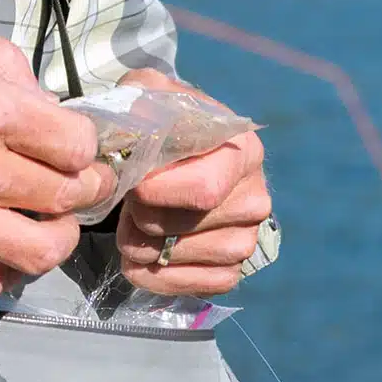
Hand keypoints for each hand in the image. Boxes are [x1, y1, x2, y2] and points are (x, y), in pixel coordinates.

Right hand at [0, 4, 112, 303]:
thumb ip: (0, 58)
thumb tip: (38, 98)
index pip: (77, 146)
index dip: (84, 143)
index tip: (72, 141)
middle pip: (68, 199)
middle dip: (83, 189)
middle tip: (76, 182)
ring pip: (38, 254)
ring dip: (56, 238)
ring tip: (48, 222)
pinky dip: (4, 273)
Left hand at [117, 122, 269, 297]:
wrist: (175, 155)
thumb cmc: (162, 125)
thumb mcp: (150, 96)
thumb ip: (141, 106)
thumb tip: (130, 143)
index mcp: (242, 149)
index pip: (202, 190)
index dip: (154, 192)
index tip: (130, 181)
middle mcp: (254, 197)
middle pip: (183, 225)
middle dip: (138, 216)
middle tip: (127, 201)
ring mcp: (247, 238)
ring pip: (180, 257)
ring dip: (139, 246)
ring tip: (132, 223)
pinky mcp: (232, 270)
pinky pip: (189, 285)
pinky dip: (154, 277)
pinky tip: (141, 258)